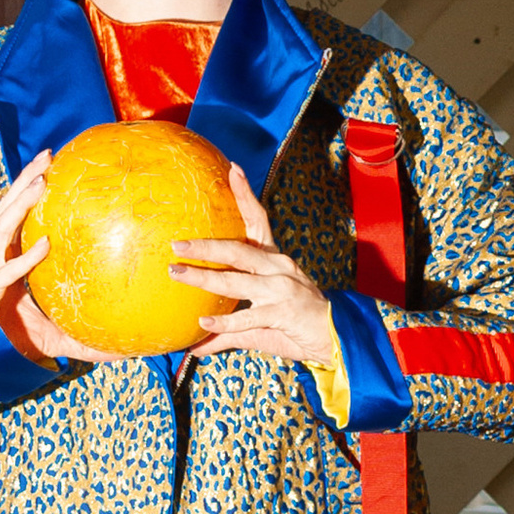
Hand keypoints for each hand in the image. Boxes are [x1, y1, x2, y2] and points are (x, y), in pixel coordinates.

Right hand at [0, 155, 110, 366]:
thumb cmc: (21, 339)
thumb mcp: (60, 330)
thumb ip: (91, 334)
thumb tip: (132, 350)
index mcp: (10, 254)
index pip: (19, 211)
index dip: (30, 185)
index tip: (53, 163)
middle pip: (8, 208)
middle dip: (24, 180)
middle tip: (48, 156)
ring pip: (1, 227)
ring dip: (20, 203)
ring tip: (42, 182)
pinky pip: (6, 269)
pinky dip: (25, 257)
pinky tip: (45, 245)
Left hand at [178, 165, 339, 371]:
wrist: (337, 339)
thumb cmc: (298, 325)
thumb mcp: (262, 321)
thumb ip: (229, 329)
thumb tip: (196, 344)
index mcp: (275, 260)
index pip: (259, 220)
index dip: (245, 195)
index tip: (232, 169)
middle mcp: (278, 268)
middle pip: (237, 250)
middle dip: (205, 246)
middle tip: (176, 244)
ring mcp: (281, 289)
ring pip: (235, 280)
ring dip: (204, 277)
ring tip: (178, 273)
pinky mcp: (283, 313)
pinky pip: (247, 317)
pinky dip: (224, 322)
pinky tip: (203, 323)